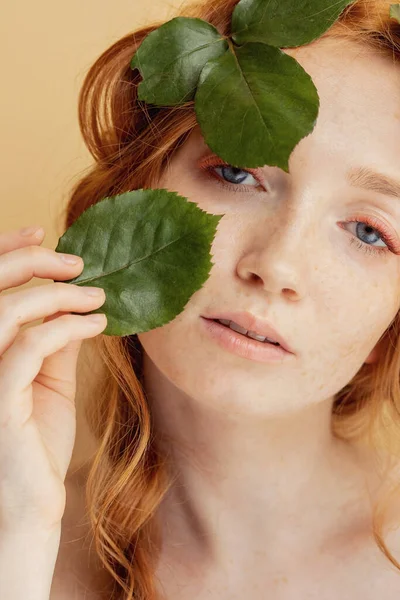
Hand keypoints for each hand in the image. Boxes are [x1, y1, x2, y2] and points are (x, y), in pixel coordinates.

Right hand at [0, 226, 106, 531]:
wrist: (32, 503)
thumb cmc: (37, 443)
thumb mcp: (50, 381)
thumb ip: (56, 341)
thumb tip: (78, 303)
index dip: (5, 251)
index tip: (44, 233)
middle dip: (32, 262)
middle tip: (77, 262)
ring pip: (7, 313)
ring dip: (56, 295)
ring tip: (96, 296)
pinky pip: (29, 348)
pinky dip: (66, 328)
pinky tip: (97, 326)